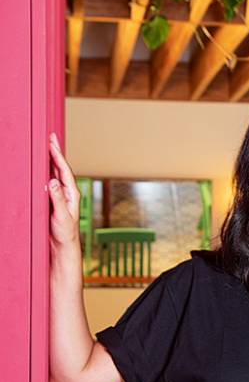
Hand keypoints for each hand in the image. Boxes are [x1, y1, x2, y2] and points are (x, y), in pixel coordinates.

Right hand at [48, 132, 80, 247]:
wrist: (63, 245)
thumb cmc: (65, 233)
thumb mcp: (62, 216)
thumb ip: (57, 199)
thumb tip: (52, 181)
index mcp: (72, 193)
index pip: (64, 171)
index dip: (58, 156)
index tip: (52, 143)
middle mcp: (68, 192)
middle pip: (60, 168)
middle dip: (55, 152)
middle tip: (50, 136)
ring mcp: (61, 195)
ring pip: (55, 173)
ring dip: (51, 159)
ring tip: (47, 145)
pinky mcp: (54, 200)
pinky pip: (50, 181)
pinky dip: (46, 170)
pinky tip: (43, 165)